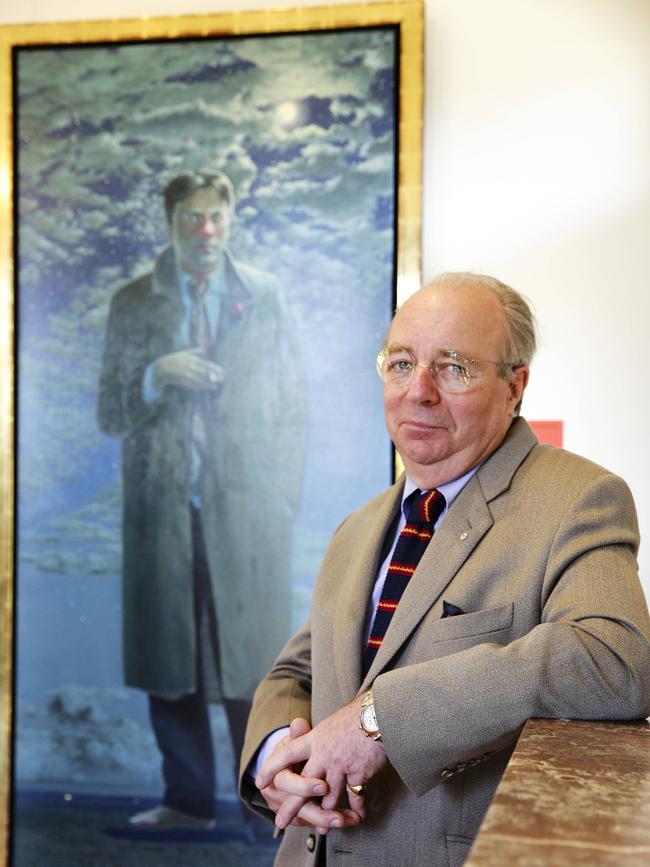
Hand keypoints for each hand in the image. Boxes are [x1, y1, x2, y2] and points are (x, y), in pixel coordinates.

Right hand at [152, 348, 222, 391]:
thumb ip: (194, 351)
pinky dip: (198, 387)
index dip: (214, 368)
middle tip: (220, 381)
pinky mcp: (181, 380)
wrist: (161, 367)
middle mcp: (189, 366)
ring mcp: (185, 374)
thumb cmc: (173, 359)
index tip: (222, 371)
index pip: (205, 364)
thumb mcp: (183, 353)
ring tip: (214, 387)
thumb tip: (203, 349)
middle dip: (212, 377)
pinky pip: (191, 385)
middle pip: (203, 372)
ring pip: (198, 380)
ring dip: (207, 384)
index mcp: (191, 359)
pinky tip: (203, 389)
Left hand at [257, 696, 386, 830]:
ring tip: (323, 827)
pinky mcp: (357, 774)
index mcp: (316, 738)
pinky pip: (354, 797)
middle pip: (303, 785)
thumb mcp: (334, 721)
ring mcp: (339, 766)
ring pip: (328, 796)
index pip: (288, 753)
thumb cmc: (359, 713)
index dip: (272, 767)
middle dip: (291, 806)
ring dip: (326, 814)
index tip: (260, 780)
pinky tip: (357, 816)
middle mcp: (323, 754)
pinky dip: (356, 808)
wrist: (379, 715)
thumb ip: (323, 736)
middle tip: (280, 821)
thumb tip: (318, 737)